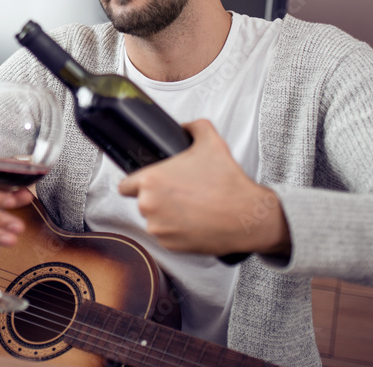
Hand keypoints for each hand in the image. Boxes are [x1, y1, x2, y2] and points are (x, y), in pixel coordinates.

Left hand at [118, 119, 290, 256]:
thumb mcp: (211, 141)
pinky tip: (194, 221)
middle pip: (142, 202)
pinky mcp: (170, 245)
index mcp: (151, 180)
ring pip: (154, 220)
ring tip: (189, 207)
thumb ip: (194, 127)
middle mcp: (149, 206)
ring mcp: (158, 228)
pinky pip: (166, 236)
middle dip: (157, 197)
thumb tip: (186, 126)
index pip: (125, 185)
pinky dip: (177, 231)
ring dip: (166, 215)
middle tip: (179, 193)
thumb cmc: (228, 182)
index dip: (136, 183)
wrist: (246, 216)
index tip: (149, 184)